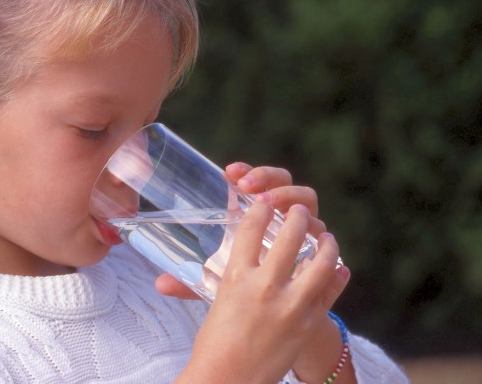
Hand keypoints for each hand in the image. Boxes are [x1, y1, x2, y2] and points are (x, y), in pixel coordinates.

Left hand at [156, 162, 326, 298]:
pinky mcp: (320, 244)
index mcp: (255, 212)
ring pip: (305, 198)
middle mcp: (280, 213)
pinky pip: (321, 228)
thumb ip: (189, 282)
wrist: (276, 311)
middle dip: (267, 177)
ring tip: (270, 204)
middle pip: (282, 180)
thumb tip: (160, 285)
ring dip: (288, 195)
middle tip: (248, 188)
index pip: (252, 180)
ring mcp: (302, 225)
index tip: (227, 172)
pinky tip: (308, 230)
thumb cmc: (242, 287)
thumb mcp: (215, 282)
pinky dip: (316, 225)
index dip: (245, 170)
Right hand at [177, 202, 349, 382]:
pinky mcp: (309, 323)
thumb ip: (208, 283)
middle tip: (298, 212)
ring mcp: (291, 305)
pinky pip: (331, 290)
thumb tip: (162, 280)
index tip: (264, 202)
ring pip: (320, 260)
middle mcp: (265, 286)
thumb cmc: (214, 343)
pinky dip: (338, 275)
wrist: (229, 380)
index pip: (251, 228)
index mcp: (236, 277)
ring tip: (325, 236)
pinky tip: (339, 266)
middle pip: (289, 235)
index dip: (260, 209)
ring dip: (325, 242)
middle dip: (296, 216)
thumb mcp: (212, 303)